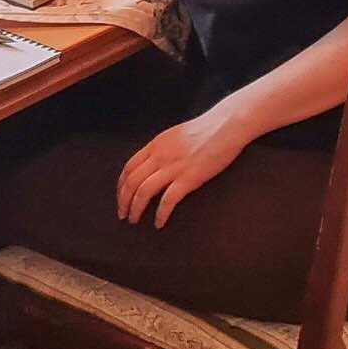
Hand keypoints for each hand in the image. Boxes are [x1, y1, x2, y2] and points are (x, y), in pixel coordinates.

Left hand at [116, 110, 249, 227]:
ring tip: (134, 220)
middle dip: (123, 201)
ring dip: (135, 208)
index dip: (120, 186)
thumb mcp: (174, 136)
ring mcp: (174, 167)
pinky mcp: (189, 178)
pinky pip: (168, 200)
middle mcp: (159, 156)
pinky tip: (159, 222)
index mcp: (155, 145)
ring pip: (144, 191)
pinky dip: (161, 213)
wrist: (226, 125)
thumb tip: (153, 163)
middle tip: (122, 215)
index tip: (120, 198)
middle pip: (131, 182)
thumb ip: (162, 149)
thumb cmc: (205, 130)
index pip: (128, 168)